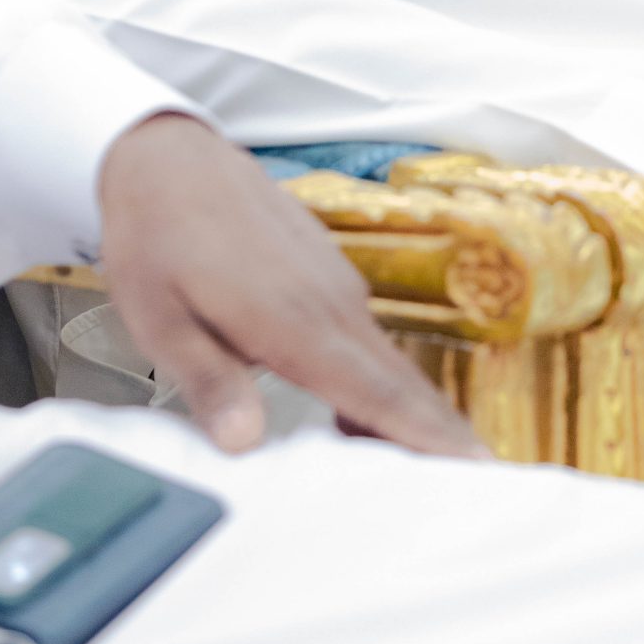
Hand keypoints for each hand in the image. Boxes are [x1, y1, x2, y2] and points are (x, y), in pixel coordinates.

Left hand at [97, 113, 484, 459]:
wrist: (167, 156)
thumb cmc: (157, 238)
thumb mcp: (160, 318)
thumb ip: (209, 382)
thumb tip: (244, 444)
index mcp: (293, 320)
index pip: (377, 391)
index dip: (429, 436)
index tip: (481, 471)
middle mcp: (328, 301)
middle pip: (399, 381)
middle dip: (442, 435)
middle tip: (486, 487)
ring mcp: (332, 282)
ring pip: (384, 360)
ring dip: (410, 412)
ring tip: (434, 469)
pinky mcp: (326, 271)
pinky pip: (364, 336)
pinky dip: (379, 380)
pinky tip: (362, 414)